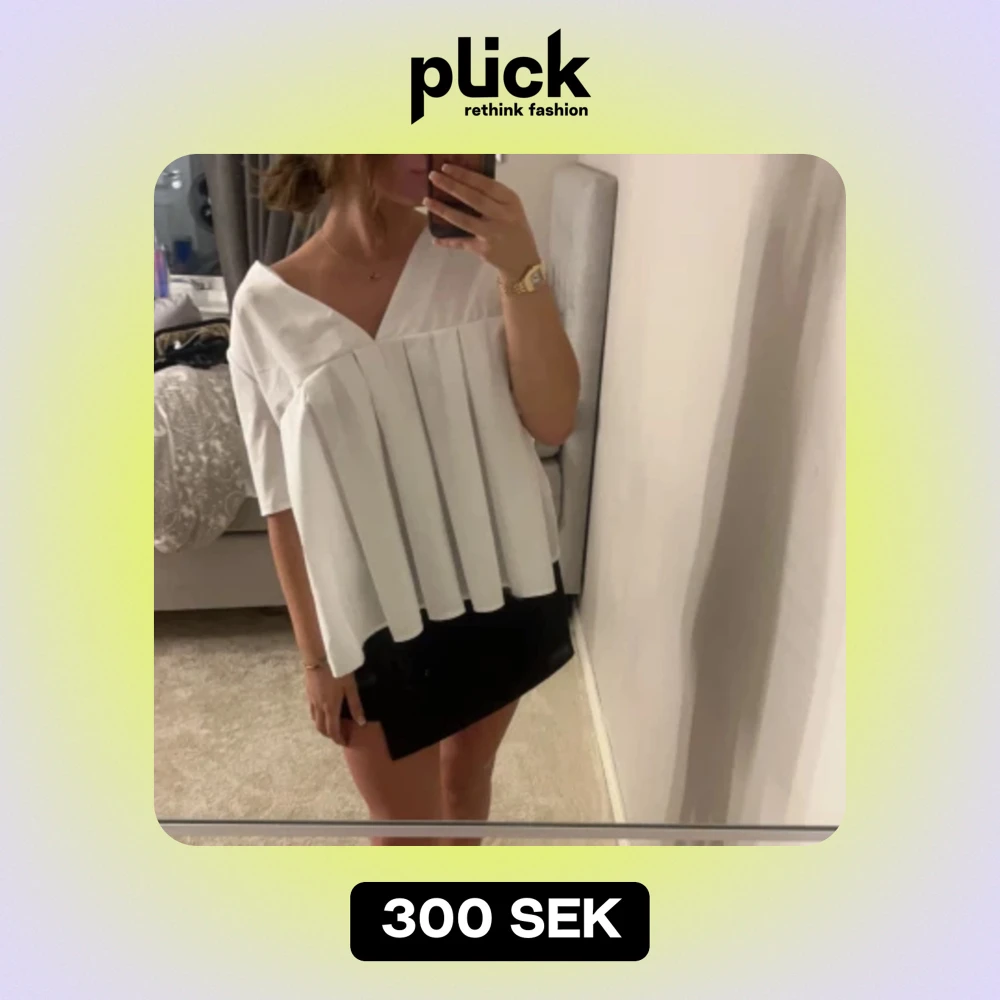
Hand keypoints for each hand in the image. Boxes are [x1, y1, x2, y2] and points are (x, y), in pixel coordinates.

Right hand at [304, 662, 365, 745]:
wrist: (318, 656)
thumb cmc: (337, 671)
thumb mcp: (351, 687)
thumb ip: (356, 706)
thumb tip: (361, 723)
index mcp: (331, 708)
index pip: (333, 730)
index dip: (338, 739)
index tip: (344, 743)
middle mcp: (319, 707)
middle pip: (321, 728)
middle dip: (329, 735)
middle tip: (338, 736)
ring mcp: (312, 700)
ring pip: (315, 720)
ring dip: (322, 727)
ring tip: (331, 725)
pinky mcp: (308, 693)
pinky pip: (312, 711)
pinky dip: (317, 717)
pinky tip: (323, 711)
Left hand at [424, 162, 539, 282]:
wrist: (523, 260)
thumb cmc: (514, 229)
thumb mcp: (511, 208)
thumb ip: (493, 196)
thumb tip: (462, 181)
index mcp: (510, 201)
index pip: (485, 184)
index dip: (464, 175)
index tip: (447, 167)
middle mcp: (502, 216)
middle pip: (473, 198)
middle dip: (451, 186)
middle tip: (433, 177)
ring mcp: (492, 234)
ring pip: (464, 220)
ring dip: (443, 210)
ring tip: (427, 201)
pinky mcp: (484, 249)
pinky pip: (462, 243)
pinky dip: (448, 241)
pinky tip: (435, 238)